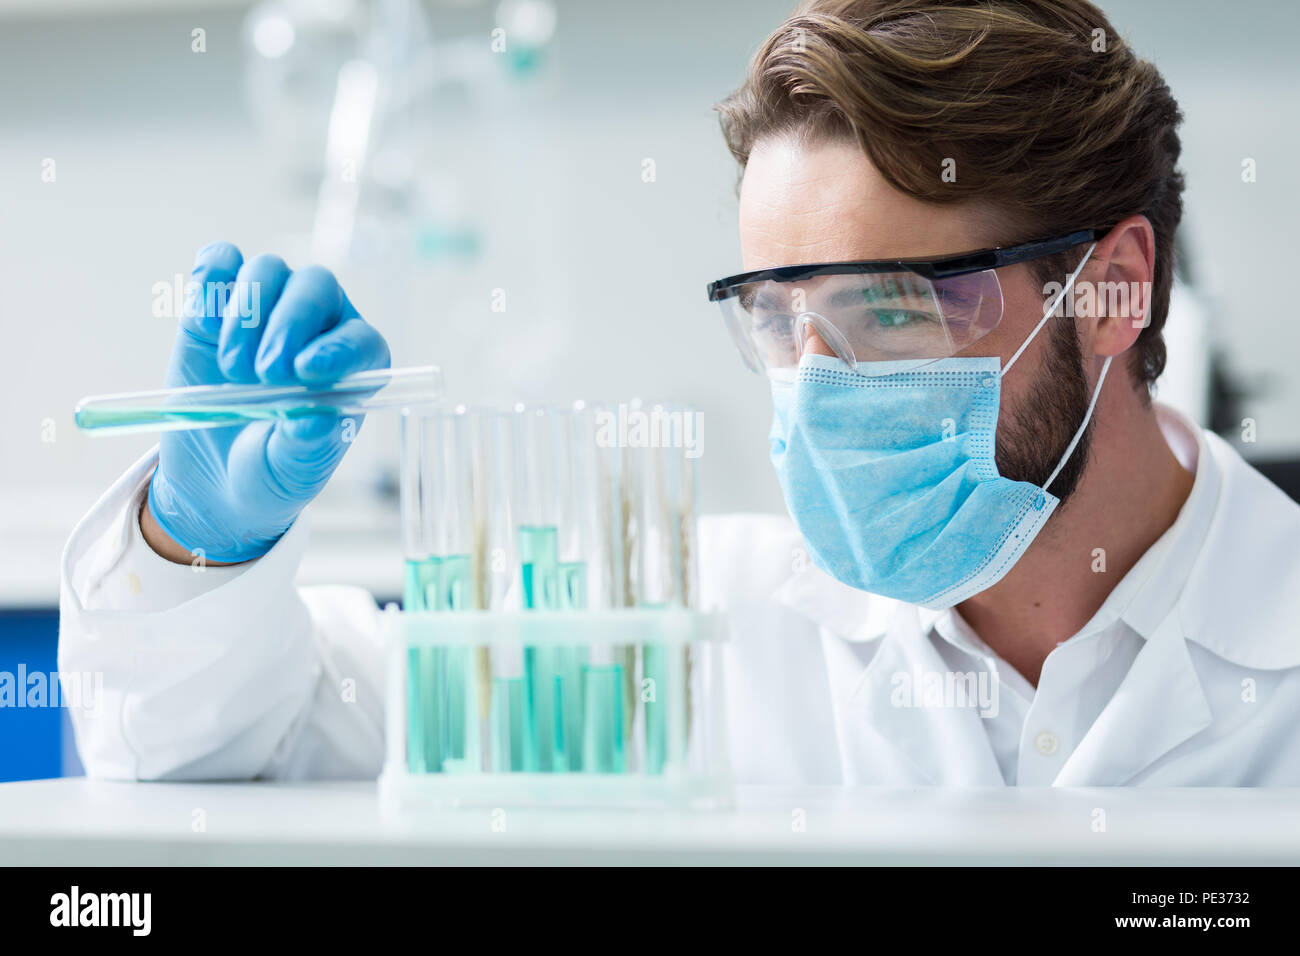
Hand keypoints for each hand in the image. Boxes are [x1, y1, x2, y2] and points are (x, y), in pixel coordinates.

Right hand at [145, 242, 389, 563]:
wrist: (214, 480)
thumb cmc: (270, 473)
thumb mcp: (291, 471)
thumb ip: (306, 443)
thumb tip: (316, 416)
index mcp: (351, 369)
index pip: (363, 340)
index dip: (340, 347)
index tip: (308, 372)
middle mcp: (316, 329)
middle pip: (316, 287)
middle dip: (289, 323)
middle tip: (263, 375)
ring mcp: (266, 311)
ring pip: (268, 270)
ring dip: (247, 315)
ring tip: (234, 370)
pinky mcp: (216, 306)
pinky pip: (217, 262)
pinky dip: (209, 283)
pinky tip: (204, 327)